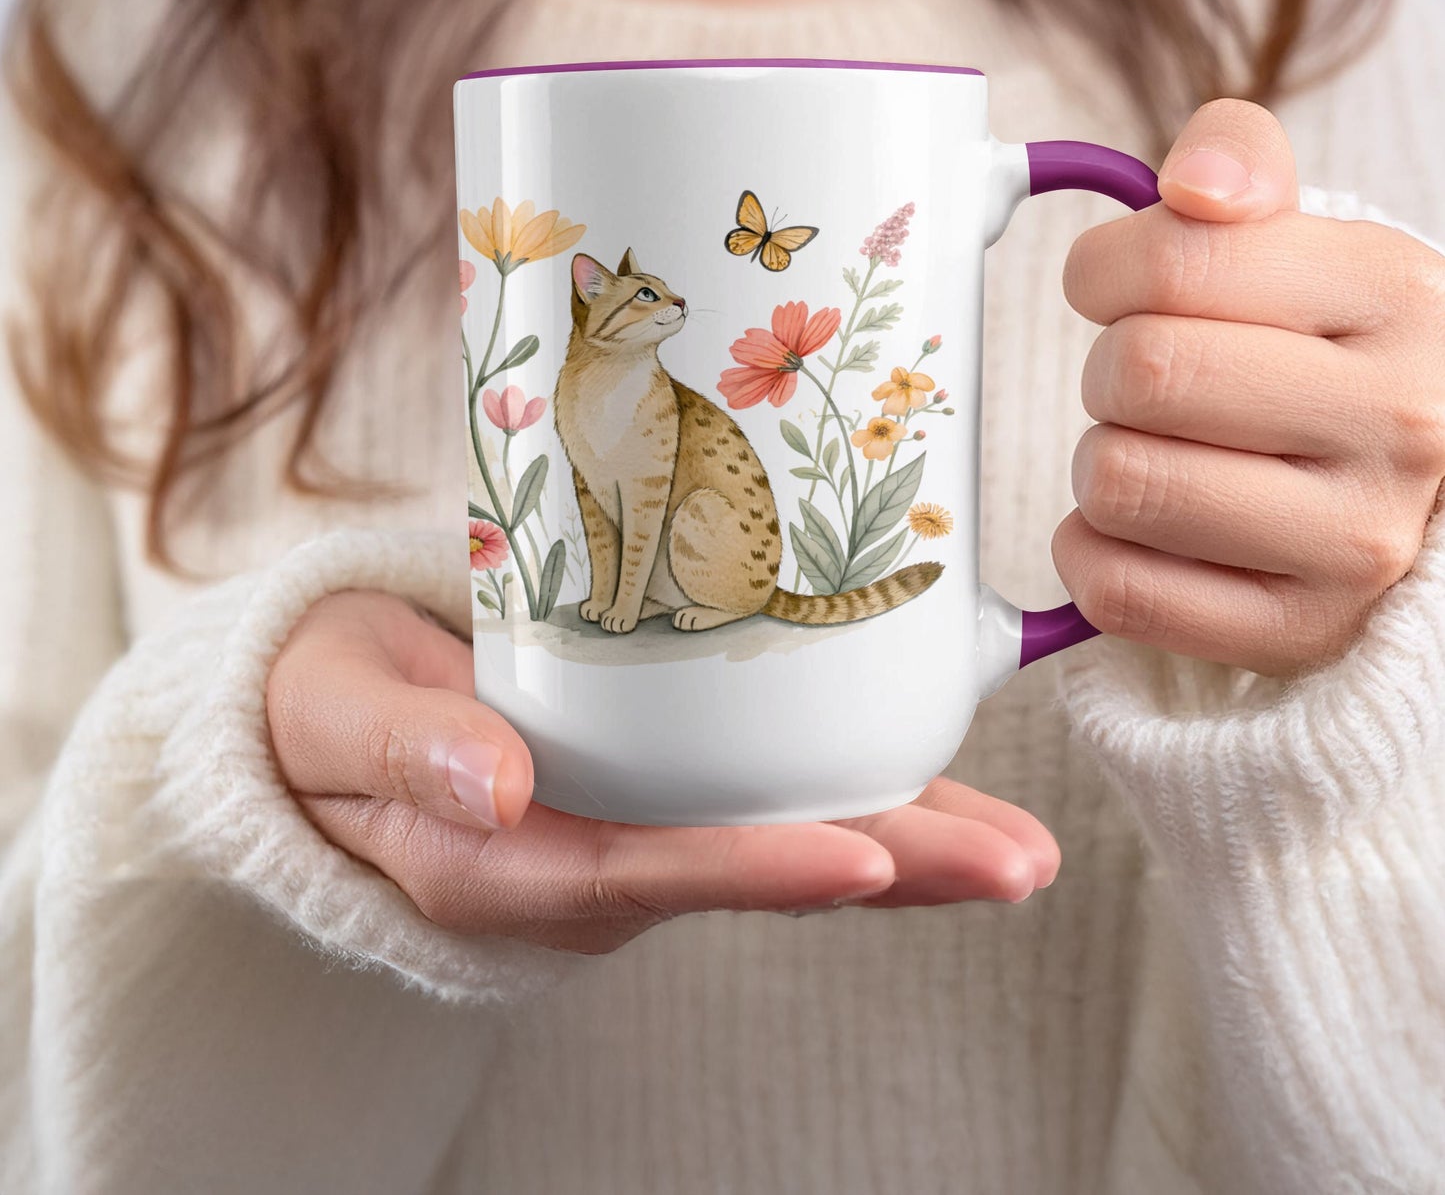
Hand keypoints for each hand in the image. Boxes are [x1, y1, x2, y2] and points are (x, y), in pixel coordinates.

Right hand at [266, 591, 1059, 954]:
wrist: (330, 712)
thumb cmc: (328, 706)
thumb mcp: (336, 715)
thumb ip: (404, 750)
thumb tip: (493, 784)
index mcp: (507, 862)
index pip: (645, 873)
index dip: (756, 870)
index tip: (864, 860)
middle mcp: (590, 863)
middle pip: (750, 869)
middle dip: (888, 870)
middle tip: (1016, 864)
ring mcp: (631, 831)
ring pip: (778, 841)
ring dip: (902, 840)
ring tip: (1019, 844)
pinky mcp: (655, 791)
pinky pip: (762, 799)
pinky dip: (853, 790)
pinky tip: (933, 773)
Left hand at [1055, 99, 1444, 678]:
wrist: (1415, 486)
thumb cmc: (1327, 351)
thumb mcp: (1307, 239)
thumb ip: (1238, 163)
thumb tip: (1192, 184)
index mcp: (1395, 293)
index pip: (1173, 263)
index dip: (1102, 272)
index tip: (1116, 290)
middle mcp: (1399, 422)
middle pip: (1138, 374)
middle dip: (1107, 371)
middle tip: (1144, 384)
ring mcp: (1356, 543)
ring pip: (1119, 483)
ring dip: (1100, 462)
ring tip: (1154, 453)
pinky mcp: (1298, 631)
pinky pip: (1118, 590)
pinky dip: (1091, 553)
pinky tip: (1137, 529)